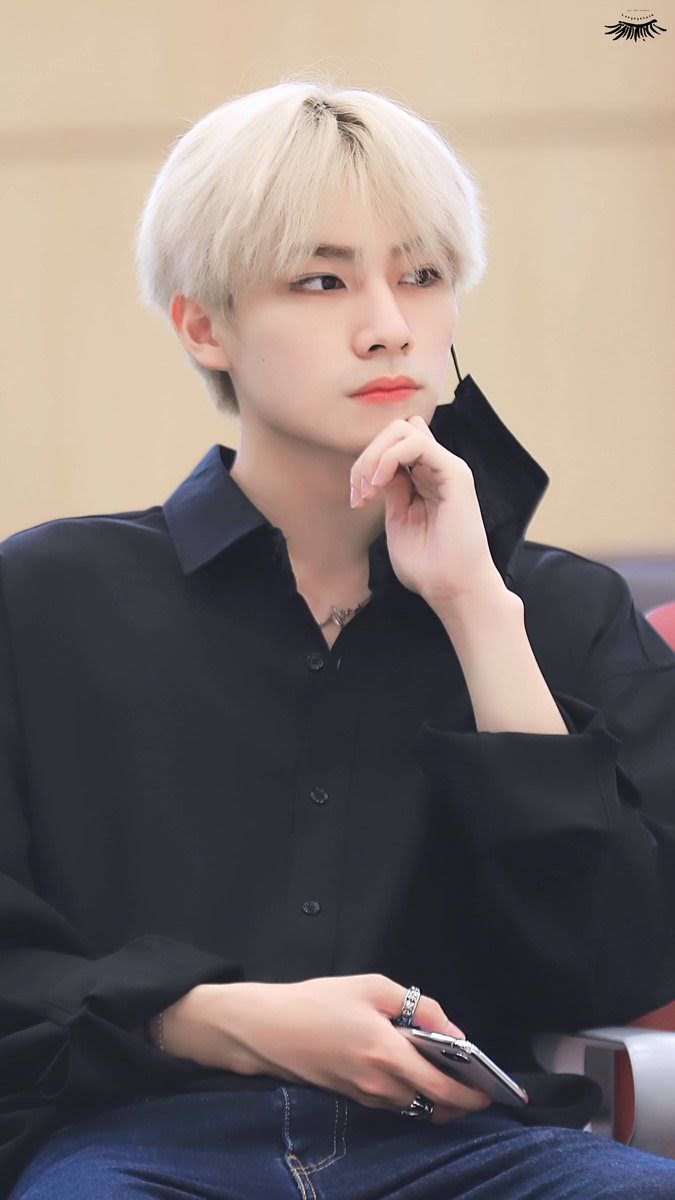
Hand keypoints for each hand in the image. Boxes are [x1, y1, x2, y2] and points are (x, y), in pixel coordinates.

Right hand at [176, 974, 491, 1126]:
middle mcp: (379, 1084)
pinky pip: (393, 1101)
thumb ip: (419, 1007)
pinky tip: (411, 1068)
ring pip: (414, 1105)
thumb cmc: (318, 1001)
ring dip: (435, 1095)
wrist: (266, 1028)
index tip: (492, 1090)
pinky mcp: (352, 1097)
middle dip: (460, 1098)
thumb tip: (452, 1032)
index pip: (443, 1088)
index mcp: (388, 1054)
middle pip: (433, 1104)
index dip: (472, 1094)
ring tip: (446, 1070)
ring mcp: (364, 1096)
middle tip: (475, 1082)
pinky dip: (411, 1091)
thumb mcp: (372, 987)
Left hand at [350, 415, 505, 608]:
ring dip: (375, 455)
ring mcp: (447, 468)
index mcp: (424, 479)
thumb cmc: (428, 566)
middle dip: (367, 455)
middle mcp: (437, 468)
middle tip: (360, 492)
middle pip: (396, 429)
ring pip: (404, 428)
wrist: (453, 590)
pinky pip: (417, 442)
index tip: (358, 498)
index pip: (394, 444)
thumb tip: (379, 466)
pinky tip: (378, 484)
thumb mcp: (397, 520)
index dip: (368, 461)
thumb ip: (391, 490)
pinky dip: (389, 458)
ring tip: (368, 489)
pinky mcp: (455, 474)